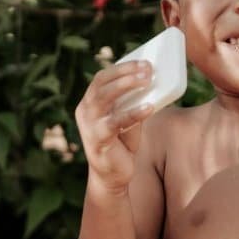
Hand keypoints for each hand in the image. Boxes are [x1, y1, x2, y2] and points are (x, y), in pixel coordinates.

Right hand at [74, 60, 155, 192]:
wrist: (112, 177)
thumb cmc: (121, 144)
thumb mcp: (128, 119)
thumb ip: (134, 103)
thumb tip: (154, 83)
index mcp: (90, 102)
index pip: (102, 77)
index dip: (122, 67)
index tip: (144, 62)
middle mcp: (85, 111)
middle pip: (102, 83)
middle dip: (125, 73)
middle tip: (148, 69)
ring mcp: (89, 126)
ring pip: (103, 98)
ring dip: (126, 86)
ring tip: (146, 81)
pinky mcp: (98, 140)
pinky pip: (115, 122)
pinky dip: (133, 113)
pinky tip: (149, 107)